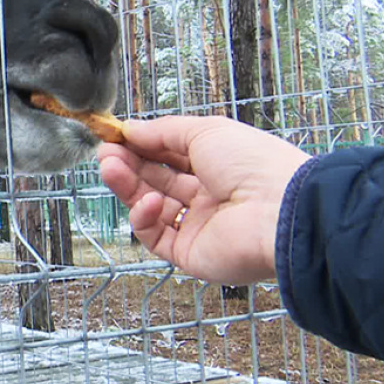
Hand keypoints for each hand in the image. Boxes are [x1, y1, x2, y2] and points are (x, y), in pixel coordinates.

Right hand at [97, 116, 309, 284]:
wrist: (279, 212)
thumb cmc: (253, 163)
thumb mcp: (206, 131)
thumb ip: (163, 131)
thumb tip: (130, 128)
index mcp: (217, 166)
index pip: (170, 156)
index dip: (142, 146)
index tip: (114, 136)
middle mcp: (208, 197)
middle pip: (156, 181)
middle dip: (128, 164)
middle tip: (104, 153)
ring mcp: (198, 227)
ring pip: (150, 207)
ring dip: (128, 187)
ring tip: (110, 168)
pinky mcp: (189, 254)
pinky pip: (155, 236)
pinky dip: (145, 217)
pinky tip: (150, 202)